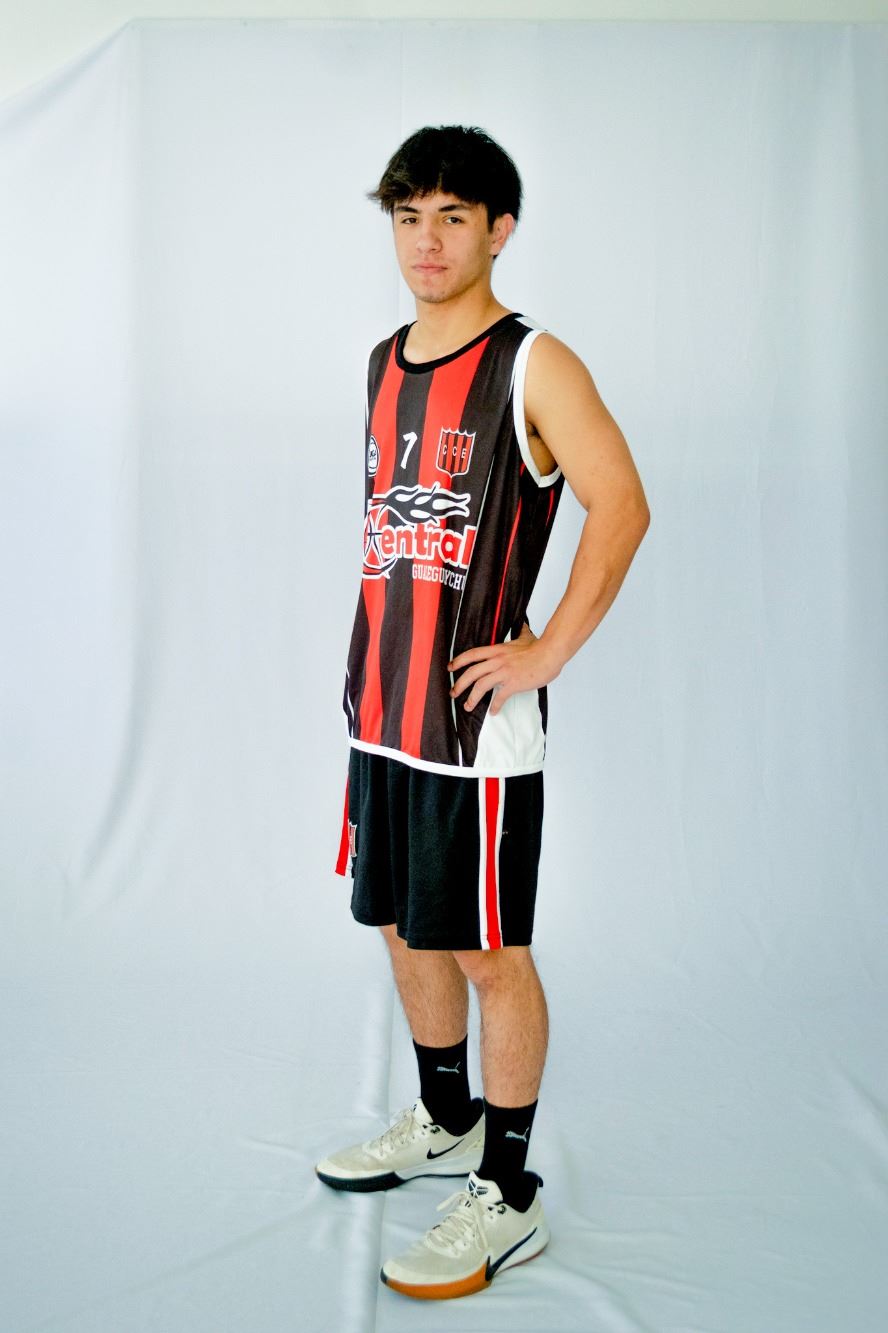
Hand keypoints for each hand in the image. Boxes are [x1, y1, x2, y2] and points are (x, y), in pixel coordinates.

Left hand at [447, 622, 561, 715]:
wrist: (550, 654)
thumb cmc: (539, 648)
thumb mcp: (525, 637)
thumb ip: (520, 632)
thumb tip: (521, 625)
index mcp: (497, 650)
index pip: (472, 654)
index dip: (458, 661)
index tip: (450, 667)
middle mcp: (497, 661)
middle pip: (471, 673)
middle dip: (459, 684)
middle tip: (453, 692)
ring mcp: (504, 673)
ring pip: (480, 686)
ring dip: (472, 698)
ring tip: (468, 706)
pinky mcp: (513, 683)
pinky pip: (499, 697)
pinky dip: (495, 706)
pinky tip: (493, 712)